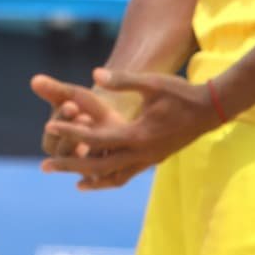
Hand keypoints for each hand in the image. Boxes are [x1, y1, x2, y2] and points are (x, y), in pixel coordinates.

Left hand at [33, 68, 220, 189]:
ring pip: (113, 177)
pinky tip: (93, 180)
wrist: (210, 110)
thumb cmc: (180, 93)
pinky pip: (126, 176)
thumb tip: (95, 74)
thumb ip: (122, 80)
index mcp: (138, 135)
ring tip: (67, 178)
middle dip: (70, 166)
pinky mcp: (153, 161)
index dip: (71, 134)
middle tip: (44, 166)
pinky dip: (107, 180)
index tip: (49, 128)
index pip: (96, 138)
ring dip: (88, 177)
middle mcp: (142, 153)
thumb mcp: (151, 83)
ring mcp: (148, 161)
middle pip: (98, 166)